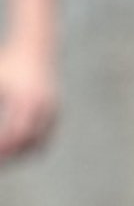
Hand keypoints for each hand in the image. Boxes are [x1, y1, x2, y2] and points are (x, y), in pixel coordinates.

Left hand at [0, 44, 56, 160]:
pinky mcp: (56, 112)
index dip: (5, 148)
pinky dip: (31, 145)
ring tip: (5, 156)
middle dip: (12, 156)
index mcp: (26, 100)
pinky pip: (44, 137)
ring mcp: (52, 111)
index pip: (16, 134)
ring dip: (22, 153)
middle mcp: (43, 108)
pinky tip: (16, 145)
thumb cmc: (8, 63)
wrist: (37, 48)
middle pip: (29, 143)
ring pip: (39, 143)